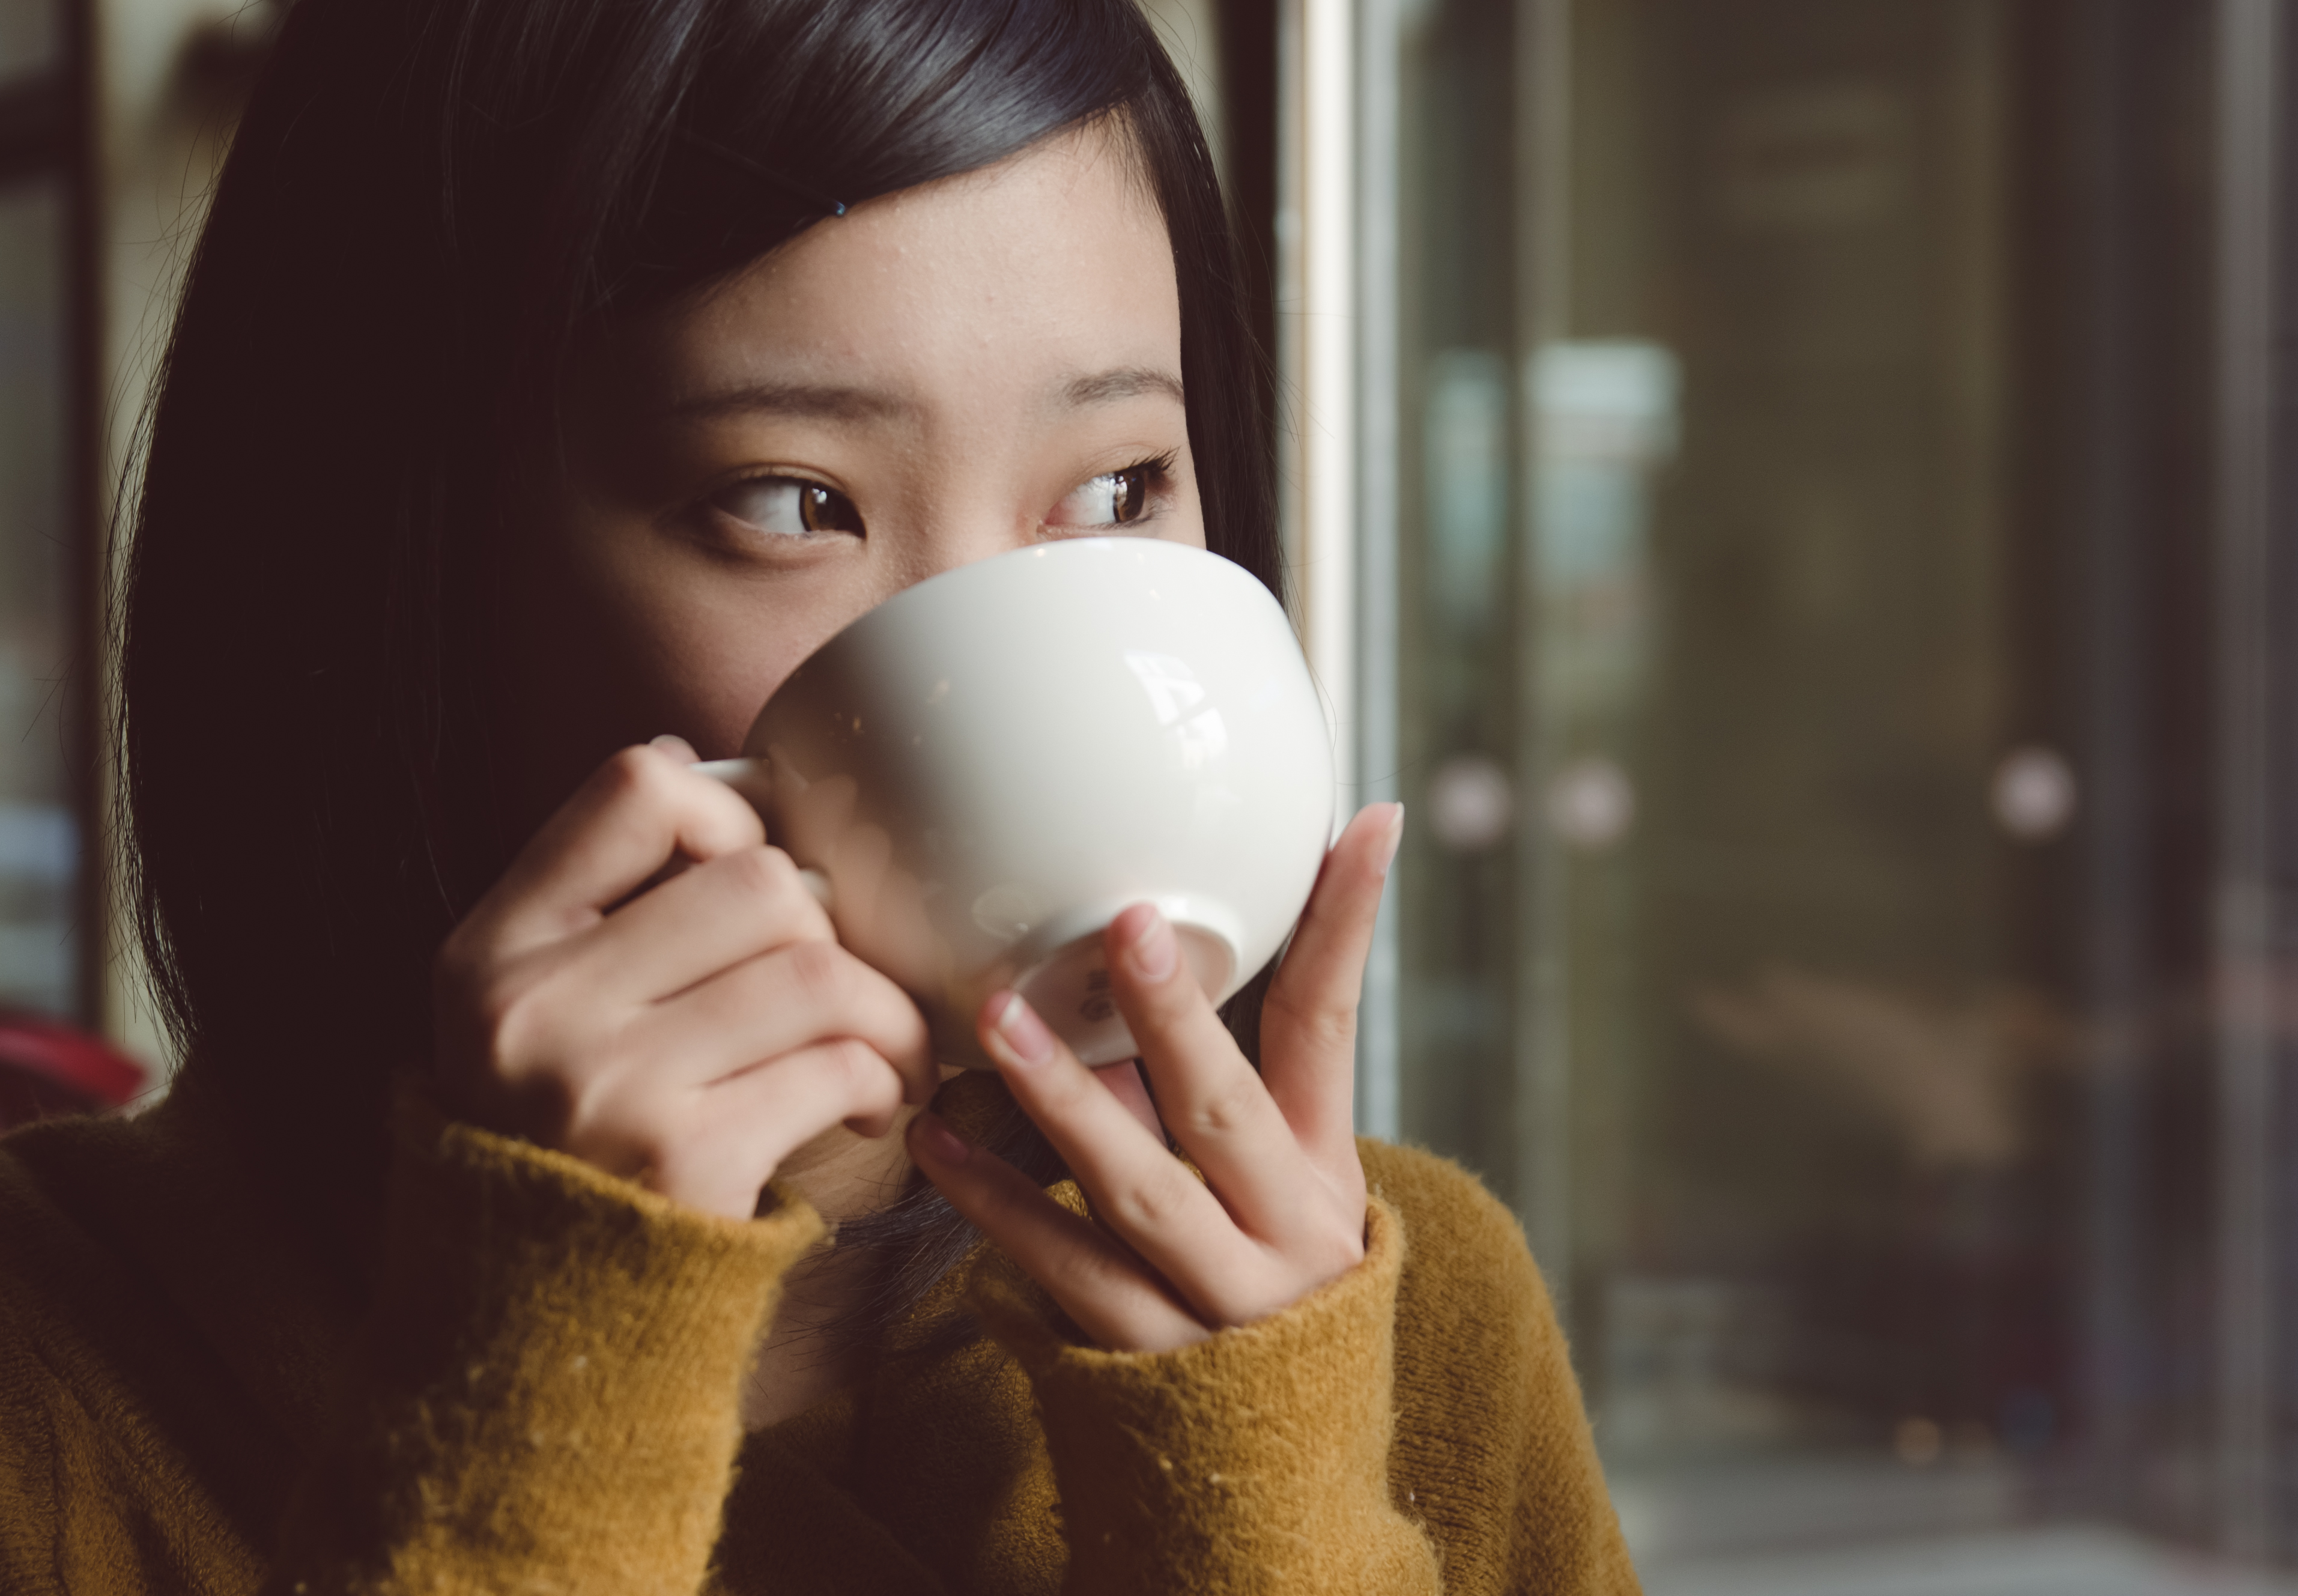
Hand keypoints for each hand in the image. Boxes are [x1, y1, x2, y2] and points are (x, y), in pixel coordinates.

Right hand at [433, 737, 936, 1218]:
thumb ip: (601, 901)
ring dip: (885, 1011)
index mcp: (493, 948)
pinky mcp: (687, 1159)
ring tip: (882, 1050)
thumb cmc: (565, 1143)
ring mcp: (608, 1083)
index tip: (754, 881)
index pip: (635, 790)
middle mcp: (536, 1006)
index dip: (726, 812)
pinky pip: (838, 1065)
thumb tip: (690, 761)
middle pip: (756, 881)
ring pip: (818, 970)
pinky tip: (869, 1105)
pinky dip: (884, 1078)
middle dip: (829, 930)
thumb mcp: (531, 1008)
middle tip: (840, 987)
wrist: (534, 1325)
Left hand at [908, 803, 1404, 1350]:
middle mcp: (1283, 1232)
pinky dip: (996, 1204)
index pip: (1334, 1027)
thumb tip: (1132, 966)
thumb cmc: (1260, 1294)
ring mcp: (1219, 1303)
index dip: (1347, 921)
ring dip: (1064, 1101)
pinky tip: (935, 1142)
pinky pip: (1063, 1269)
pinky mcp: (1147, 1362)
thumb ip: (1214, 1090)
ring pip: (1140, 1192)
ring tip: (997, 1021)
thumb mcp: (1277, 1191)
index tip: (1362, 818)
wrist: (1275, 1479)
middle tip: (1124, 923)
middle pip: (1228, 1110)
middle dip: (1177, 1015)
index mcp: (1320, 1169)